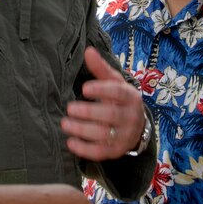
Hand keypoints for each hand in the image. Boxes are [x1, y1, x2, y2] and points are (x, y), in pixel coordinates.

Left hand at [61, 46, 147, 160]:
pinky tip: (70, 142)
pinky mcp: (116, 151)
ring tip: (65, 124)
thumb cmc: (120, 99)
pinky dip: (84, 149)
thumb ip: (101, 69)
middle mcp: (130, 117)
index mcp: (130, 97)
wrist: (137, 127)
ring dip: (82, 130)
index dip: (102, 90)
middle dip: (88, 112)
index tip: (84, 89)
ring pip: (104, 135)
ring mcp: (124, 136)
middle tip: (69, 108)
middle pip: (110, 116)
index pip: (118, 93)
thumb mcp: (114, 82)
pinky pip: (101, 153)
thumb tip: (88, 51)